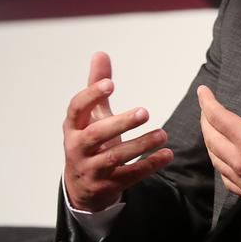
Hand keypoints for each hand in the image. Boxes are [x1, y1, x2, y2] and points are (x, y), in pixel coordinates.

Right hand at [62, 52, 172, 211]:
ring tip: (163, 134)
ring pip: (114, 157)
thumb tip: (101, 53)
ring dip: (141, 145)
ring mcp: (91, 169)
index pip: (76, 109)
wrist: (82, 188)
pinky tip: (167, 154)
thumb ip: (97, 87)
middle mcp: (78, 148)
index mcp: (73, 127)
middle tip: (145, 111)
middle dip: (120, 123)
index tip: (110, 84)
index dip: (91, 96)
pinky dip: (149, 165)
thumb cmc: (89, 143)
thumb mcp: (91, 116)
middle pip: (95, 135)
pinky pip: (129, 176)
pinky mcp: (107, 186)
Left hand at [198, 55, 240, 213]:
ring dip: (211, 142)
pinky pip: (225, 179)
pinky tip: (226, 160)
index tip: (203, 92)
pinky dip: (221, 165)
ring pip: (215, 159)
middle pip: (210, 138)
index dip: (207, 102)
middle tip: (207, 109)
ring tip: (212, 131)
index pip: (217, 117)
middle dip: (206, 120)